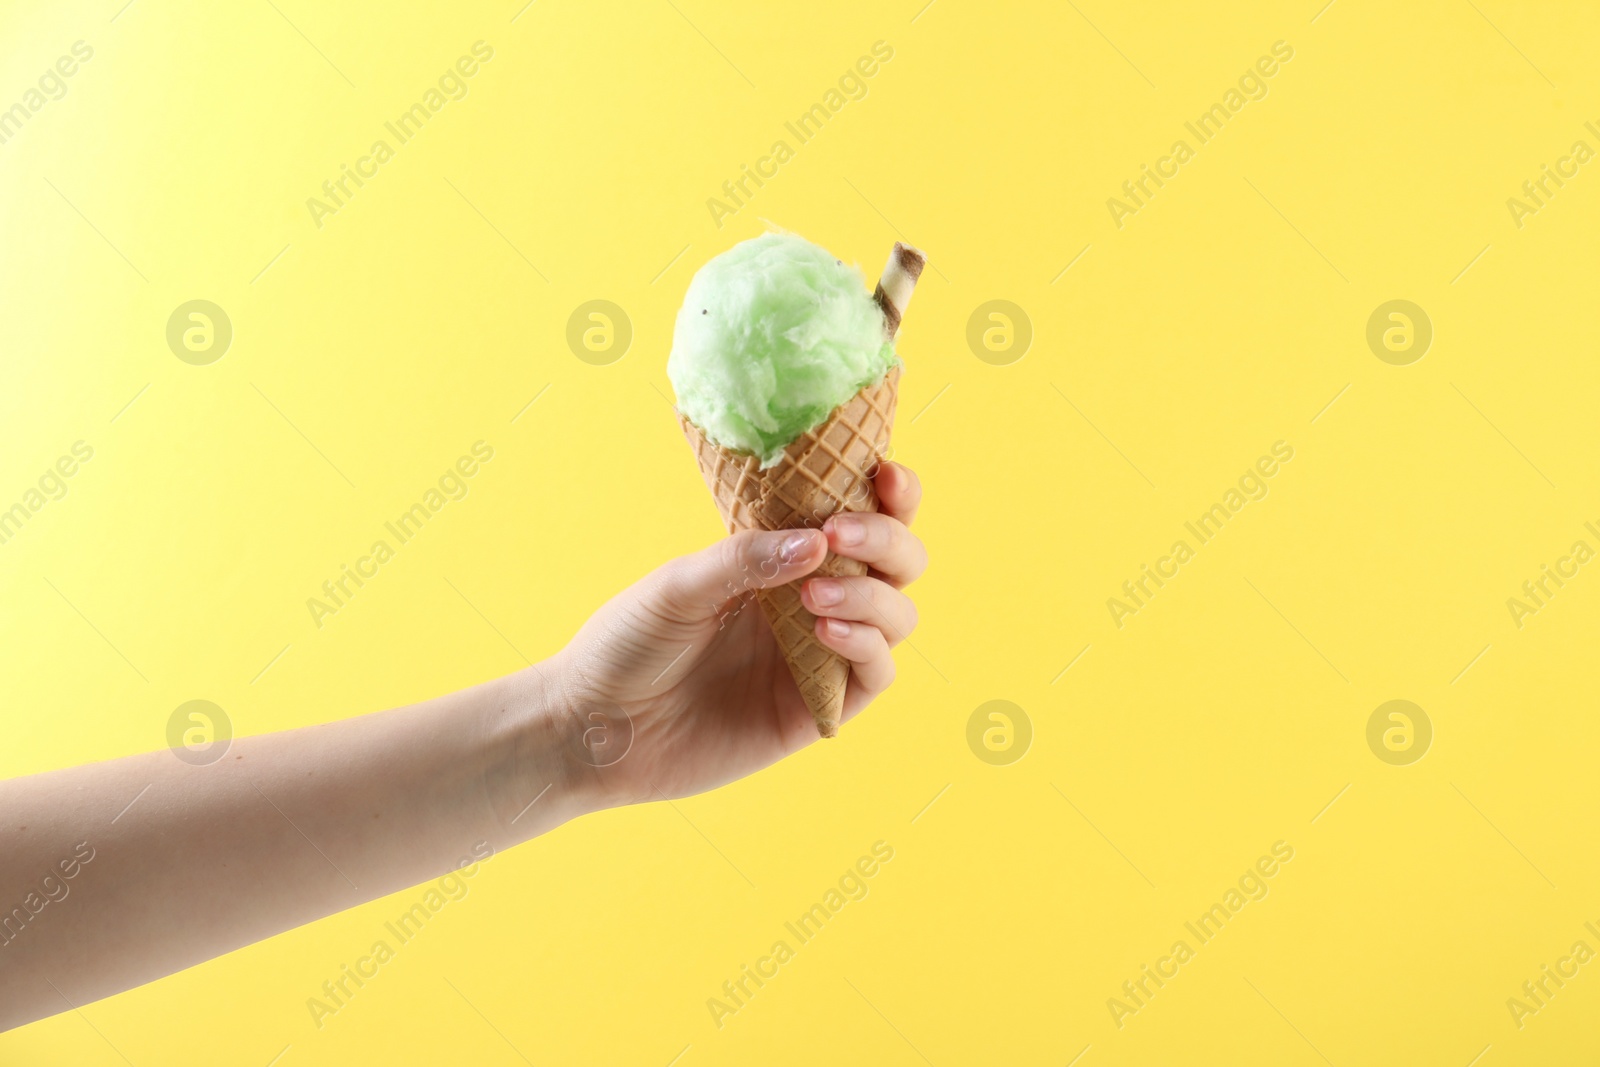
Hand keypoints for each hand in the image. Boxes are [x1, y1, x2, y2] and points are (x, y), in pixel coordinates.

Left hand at [549, 461, 926, 807]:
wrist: (594, 727)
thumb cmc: (626, 645)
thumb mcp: (678, 585)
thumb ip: (746, 559)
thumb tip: (820, 541)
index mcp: (780, 559)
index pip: (858, 516)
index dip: (888, 495)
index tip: (884, 473)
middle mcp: (811, 602)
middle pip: (897, 562)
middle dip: (887, 539)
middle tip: (839, 534)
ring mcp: (818, 656)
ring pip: (896, 615)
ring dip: (872, 593)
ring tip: (815, 594)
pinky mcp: (815, 709)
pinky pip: (875, 674)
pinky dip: (867, 645)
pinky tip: (826, 631)